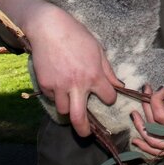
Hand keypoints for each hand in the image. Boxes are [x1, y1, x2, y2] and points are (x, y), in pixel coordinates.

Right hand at [4, 0, 121, 136]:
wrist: (49, 29)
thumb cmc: (77, 36)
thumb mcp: (97, 50)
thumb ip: (107, 70)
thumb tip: (119, 86)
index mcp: (94, 75)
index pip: (108, 97)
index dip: (109, 98)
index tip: (107, 97)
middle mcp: (76, 84)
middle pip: (79, 118)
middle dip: (84, 130)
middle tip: (86, 134)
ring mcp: (58, 86)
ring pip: (64, 110)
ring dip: (69, 108)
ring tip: (72, 101)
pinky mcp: (44, 85)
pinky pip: (52, 98)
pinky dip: (57, 96)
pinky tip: (59, 83)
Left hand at [131, 89, 163, 156]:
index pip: (162, 115)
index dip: (156, 99)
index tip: (160, 87)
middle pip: (154, 125)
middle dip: (146, 105)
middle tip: (145, 90)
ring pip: (152, 142)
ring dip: (140, 127)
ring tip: (134, 113)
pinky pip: (158, 153)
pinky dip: (145, 147)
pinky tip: (136, 140)